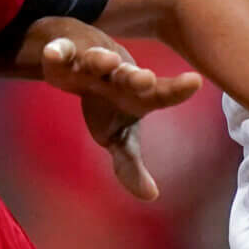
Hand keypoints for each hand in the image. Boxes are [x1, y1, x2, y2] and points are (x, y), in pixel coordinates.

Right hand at [33, 28, 204, 200]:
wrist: (79, 63)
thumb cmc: (107, 105)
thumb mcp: (118, 137)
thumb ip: (130, 166)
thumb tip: (151, 195)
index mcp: (136, 95)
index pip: (161, 94)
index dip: (177, 89)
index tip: (195, 82)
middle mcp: (117, 76)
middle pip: (129, 75)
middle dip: (136, 77)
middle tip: (146, 79)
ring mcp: (91, 62)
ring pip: (96, 60)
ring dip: (101, 60)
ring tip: (108, 61)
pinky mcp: (65, 53)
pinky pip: (61, 52)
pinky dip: (57, 52)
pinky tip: (53, 53)